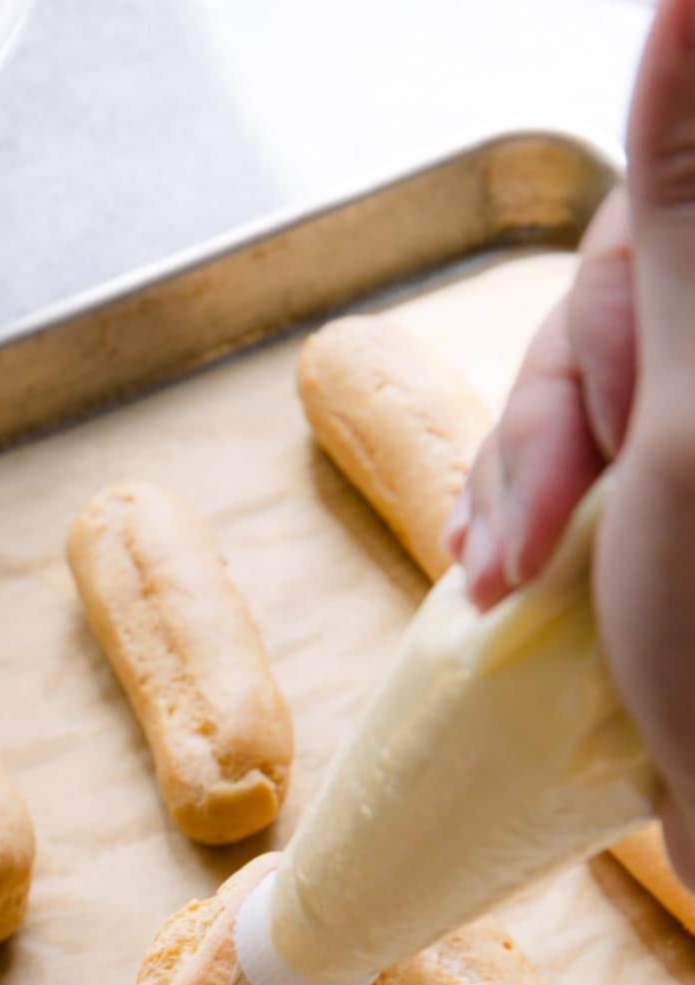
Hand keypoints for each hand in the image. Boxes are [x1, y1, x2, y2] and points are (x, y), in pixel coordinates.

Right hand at [445, 0, 694, 881]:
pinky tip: (497, 562)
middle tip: (517, 552)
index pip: (676, 222)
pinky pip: (599, 450)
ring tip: (491, 577)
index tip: (570, 475)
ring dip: (527, 471)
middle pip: (633, 294)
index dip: (596, 331)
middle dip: (555, 417)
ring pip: (604, 377)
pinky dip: (539, 502)